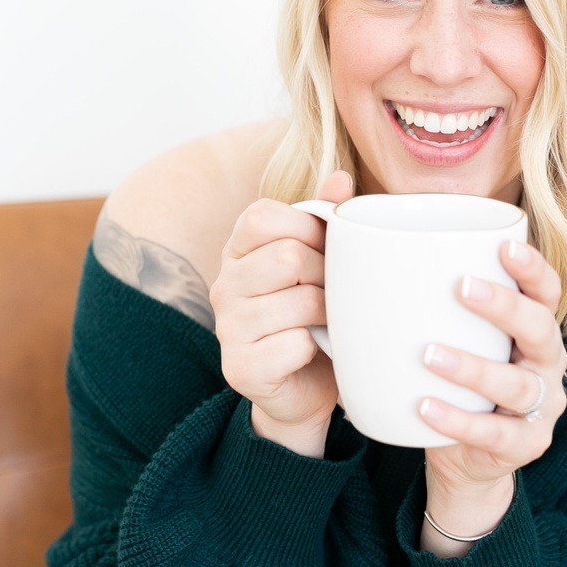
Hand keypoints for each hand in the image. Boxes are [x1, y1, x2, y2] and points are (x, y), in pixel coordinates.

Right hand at [210, 169, 353, 456]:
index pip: (262, 216)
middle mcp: (225, 285)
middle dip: (326, 275)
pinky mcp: (241, 369)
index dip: (306, 227)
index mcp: (240, 251)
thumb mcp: (323, 262)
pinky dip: (317, 348)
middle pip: (287, 257)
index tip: (326, 249)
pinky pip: (293, 344)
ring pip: (297, 301)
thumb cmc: (316, 316)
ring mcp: (228, 328)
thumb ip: (329, 219)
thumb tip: (341, 178)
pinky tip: (314, 351)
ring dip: (327, 314)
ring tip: (330, 323)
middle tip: (336, 294)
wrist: (305, 388)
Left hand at [419, 239, 566, 538]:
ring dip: (473, 367)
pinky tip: (424, 407)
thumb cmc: (455, 382)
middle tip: (460, 287)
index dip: (532, 268)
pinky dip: (459, 421)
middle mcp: (548, 363)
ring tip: (429, 354)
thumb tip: (367, 254)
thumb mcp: (455, 340)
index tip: (504, 245)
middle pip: (540, 329)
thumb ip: (432, 304)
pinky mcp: (525, 445)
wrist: (467, 458)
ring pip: (518, 385)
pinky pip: (495, 434)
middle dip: (505, 306)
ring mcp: (542, 408)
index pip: (546, 291)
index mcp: (535, 329)